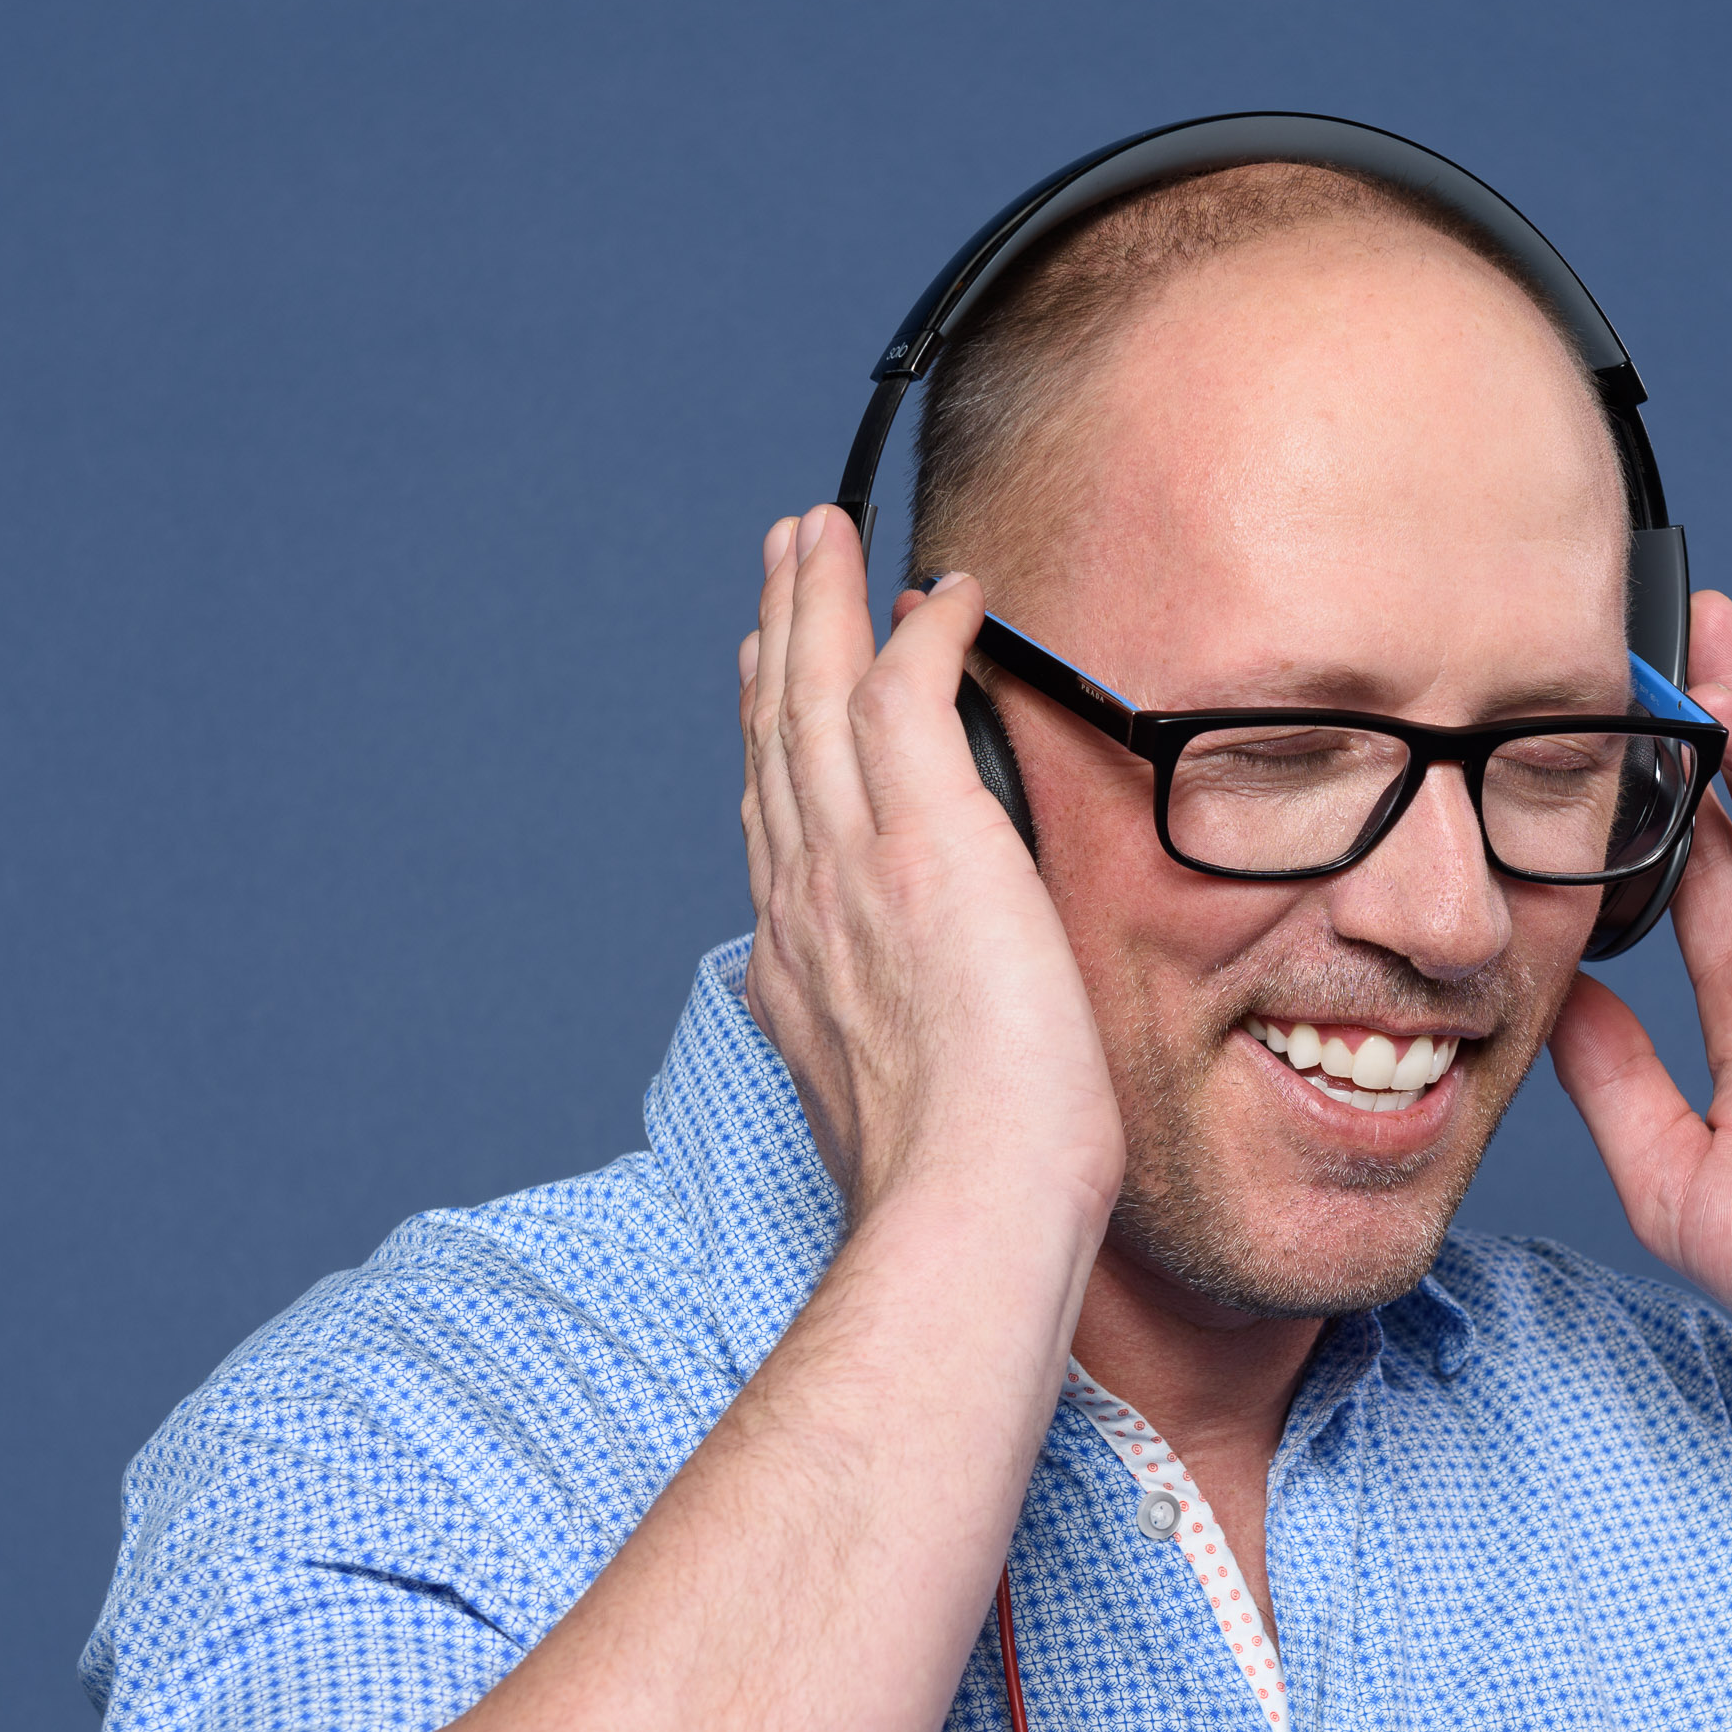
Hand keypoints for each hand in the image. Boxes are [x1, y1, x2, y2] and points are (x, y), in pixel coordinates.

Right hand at [737, 509, 1123, 1230]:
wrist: (967, 1200)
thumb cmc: (959, 1187)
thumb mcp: (887, 1103)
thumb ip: (871, 1042)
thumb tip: (868, 1023)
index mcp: (799, 963)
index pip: (775, 818)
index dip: (766, 734)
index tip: (764, 679)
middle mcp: (806, 898)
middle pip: (774, 732)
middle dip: (776, 635)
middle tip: (781, 560)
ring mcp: (855, 862)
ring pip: (816, 693)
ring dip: (818, 601)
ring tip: (819, 531)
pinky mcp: (925, 836)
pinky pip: (907, 693)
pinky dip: (919, 631)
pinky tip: (943, 591)